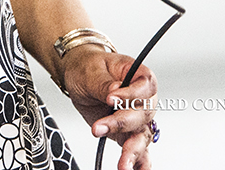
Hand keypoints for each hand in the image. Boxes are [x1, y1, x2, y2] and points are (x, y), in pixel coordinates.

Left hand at [60, 46, 158, 169]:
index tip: (111, 99)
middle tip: (99, 127)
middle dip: (122, 123)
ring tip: (123, 163)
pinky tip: (134, 169)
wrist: (78, 74)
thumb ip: (104, 83)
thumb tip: (115, 91)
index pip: (145, 85)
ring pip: (142, 135)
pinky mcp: (127, 132)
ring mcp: (136, 118)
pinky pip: (139, 149)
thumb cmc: (88, 66)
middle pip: (144, 113)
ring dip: (132, 150)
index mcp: (138, 76)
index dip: (131, 94)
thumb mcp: (91, 70)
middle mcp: (143, 99)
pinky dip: (139, 162)